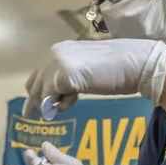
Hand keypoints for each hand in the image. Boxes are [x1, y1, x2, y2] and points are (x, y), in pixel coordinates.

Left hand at [22, 39, 165, 117]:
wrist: (135, 63)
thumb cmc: (118, 68)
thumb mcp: (86, 70)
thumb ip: (69, 77)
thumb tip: (57, 94)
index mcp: (61, 49)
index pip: (40, 72)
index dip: (37, 89)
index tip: (33, 105)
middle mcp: (54, 54)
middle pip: (35, 83)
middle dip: (35, 101)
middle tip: (30, 115)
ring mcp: (58, 64)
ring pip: (43, 93)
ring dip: (54, 103)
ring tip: (71, 101)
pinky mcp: (64, 77)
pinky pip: (54, 99)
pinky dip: (63, 104)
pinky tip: (77, 98)